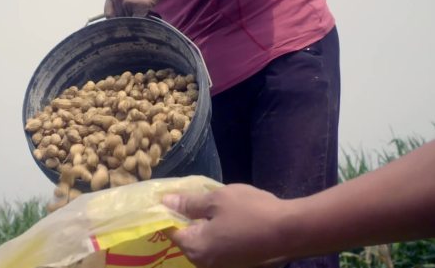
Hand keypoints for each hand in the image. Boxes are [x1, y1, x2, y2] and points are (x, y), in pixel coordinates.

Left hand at [104, 0, 164, 17]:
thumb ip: (117, 1)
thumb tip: (114, 19)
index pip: (108, 14)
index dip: (115, 19)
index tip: (121, 22)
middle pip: (118, 18)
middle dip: (125, 19)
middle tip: (134, 15)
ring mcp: (127, 1)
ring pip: (127, 20)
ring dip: (134, 20)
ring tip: (140, 12)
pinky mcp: (137, 6)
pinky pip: (136, 20)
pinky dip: (140, 21)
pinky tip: (144, 15)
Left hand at [163, 184, 295, 267]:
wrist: (293, 231)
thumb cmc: (251, 212)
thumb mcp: (216, 200)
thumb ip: (189, 203)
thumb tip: (165, 202)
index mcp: (195, 249)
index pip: (170, 231)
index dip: (167, 212)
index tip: (169, 197)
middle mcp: (205, 264)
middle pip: (187, 239)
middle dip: (186, 219)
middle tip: (190, 198)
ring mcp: (223, 267)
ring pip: (204, 243)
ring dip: (203, 226)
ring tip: (209, 205)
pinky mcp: (238, 264)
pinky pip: (219, 247)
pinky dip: (218, 234)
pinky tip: (226, 218)